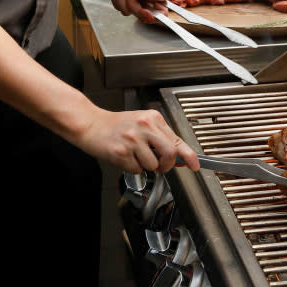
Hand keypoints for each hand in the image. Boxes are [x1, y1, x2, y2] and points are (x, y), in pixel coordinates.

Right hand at [76, 104, 199, 173]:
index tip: (195, 165)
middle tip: (160, 165)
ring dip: (145, 165)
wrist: (91, 124)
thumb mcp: (142, 124)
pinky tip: (124, 156)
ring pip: (152, 164)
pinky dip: (132, 167)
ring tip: (134, 155)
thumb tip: (178, 156)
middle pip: (169, 153)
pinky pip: (136, 169)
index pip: (176, 139)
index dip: (188, 155)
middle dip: (166, 164)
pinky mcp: (121, 151)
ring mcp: (132, 139)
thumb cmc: (116, 125)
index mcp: (152, 118)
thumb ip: (160, 137)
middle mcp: (144, 126)